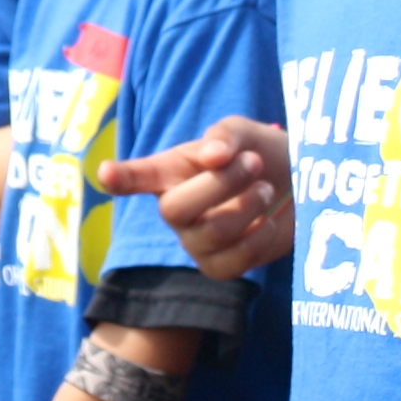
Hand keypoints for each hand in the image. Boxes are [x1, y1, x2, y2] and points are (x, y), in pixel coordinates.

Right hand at [92, 116, 291, 279]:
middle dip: (221, 184)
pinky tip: (268, 221)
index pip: (138, 177)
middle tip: (253, 162)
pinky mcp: (221, 267)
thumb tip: (214, 156)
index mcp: (170, 172)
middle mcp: (175, 210)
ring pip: (211, 234)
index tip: (105, 173)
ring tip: (265, 188)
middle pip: (174, 210)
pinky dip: (259, 236)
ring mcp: (195, 242)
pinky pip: (235, 261)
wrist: (295, 187)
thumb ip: (224, 137)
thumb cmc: (255, 154)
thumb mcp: (241, 133)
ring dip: (248, 206)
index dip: (121, 178)